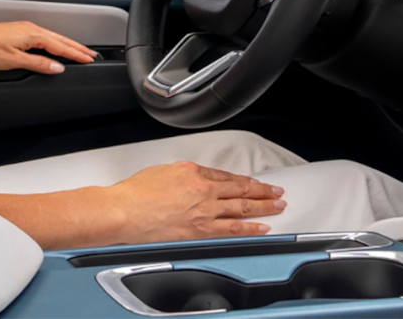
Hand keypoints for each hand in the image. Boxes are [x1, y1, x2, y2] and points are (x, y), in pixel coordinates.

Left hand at [0, 19, 96, 73]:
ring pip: (53, 37)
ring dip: (67, 44)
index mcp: (33, 35)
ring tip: (79, 51)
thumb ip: (38, 64)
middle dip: (77, 48)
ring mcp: (25, 29)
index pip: (61, 46)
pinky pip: (44, 37)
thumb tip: (57, 68)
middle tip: (91, 55)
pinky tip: (56, 47)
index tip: (89, 59)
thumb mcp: (15, 60)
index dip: (76, 54)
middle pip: (60, 39)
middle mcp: (31, 29)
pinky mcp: (19, 31)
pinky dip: (55, 42)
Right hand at [106, 161, 285, 243]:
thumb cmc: (135, 193)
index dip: (243, 180)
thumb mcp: (162, 171)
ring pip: (241, 208)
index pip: (225, 176)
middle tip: (277, 191)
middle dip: (262, 191)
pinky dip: (250, 228)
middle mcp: (203, 189)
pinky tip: (262, 227)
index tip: (254, 183)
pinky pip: (232, 229)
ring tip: (278, 206)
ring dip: (263, 206)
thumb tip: (192, 181)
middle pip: (240, 190)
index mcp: (193, 171)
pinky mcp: (200, 230)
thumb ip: (183, 176)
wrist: (124, 211)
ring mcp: (204, 211)